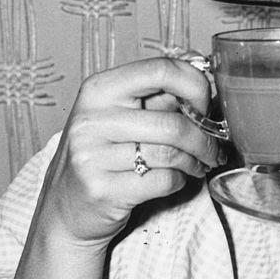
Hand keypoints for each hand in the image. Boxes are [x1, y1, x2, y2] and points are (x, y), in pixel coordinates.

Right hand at [37, 58, 222, 246]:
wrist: (65, 209)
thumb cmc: (104, 153)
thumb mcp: (122, 114)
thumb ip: (159, 94)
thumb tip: (205, 76)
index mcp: (99, 89)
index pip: (160, 70)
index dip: (195, 86)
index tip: (205, 105)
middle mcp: (91, 120)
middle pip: (171, 122)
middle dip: (204, 138)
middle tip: (213, 148)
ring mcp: (92, 156)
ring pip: (170, 154)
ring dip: (195, 161)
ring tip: (199, 164)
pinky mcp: (101, 190)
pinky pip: (162, 181)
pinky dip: (179, 181)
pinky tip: (176, 180)